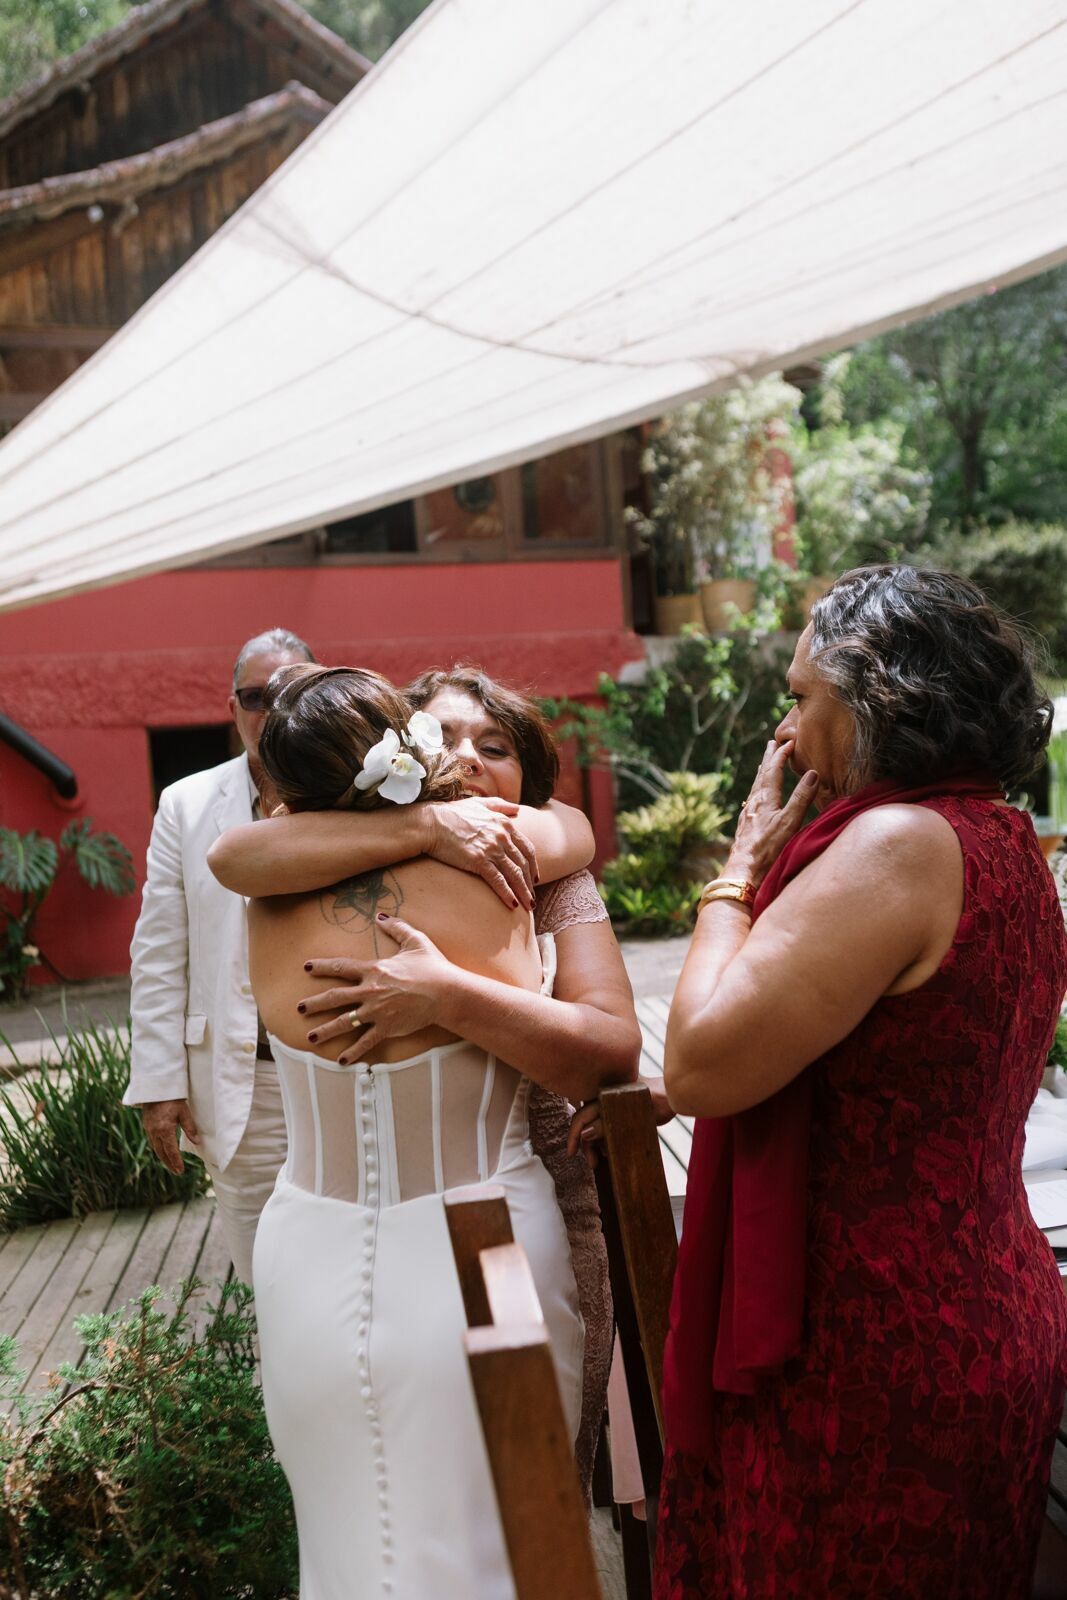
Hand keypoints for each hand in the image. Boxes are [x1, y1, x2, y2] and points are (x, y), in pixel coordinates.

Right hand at [141, 1098, 198, 1174]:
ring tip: (170, 1163)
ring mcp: (149, 1128)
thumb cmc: (172, 1098)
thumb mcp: (184, 1112)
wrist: (156, 1087)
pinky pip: (152, 1141)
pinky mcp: (146, 1124)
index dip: (176, 1162)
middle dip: (169, 1163)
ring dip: (163, 1157)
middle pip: (161, 1153)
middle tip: (176, 1171)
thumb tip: (197, 1142)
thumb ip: (190, 1128)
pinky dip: (158, 1148)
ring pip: (155, 1147)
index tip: (180, 1171)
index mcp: (164, 1129)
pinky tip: (162, 1150)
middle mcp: (154, 1131)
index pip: (170, 1151)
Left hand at [299, 914, 455, 1062]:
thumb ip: (396, 927)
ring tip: (310, 1037)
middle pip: (335, 998)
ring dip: (325, 1030)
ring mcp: (376, 1011)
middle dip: (315, 1003)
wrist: (446, 992)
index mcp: (374, 969)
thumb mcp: (415, 940)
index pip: (341, 967)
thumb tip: (381, 915)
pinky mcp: (387, 1028)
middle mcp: (370, 991)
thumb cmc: (433, 966)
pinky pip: (365, 1041)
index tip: (307, 967)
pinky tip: (341, 1060)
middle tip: (299, 1008)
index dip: (322, 966)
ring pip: (344, 1022)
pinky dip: (353, 1052)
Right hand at [424, 797, 536, 909]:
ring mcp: (491, 849)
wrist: (431, 823)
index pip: (527, 848)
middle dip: (529, 884)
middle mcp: (502, 836)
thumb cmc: (452, 813)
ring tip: (528, 906)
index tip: (535, 879)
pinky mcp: (479, 860)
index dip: (533, 865)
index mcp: (504, 824)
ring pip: (514, 874)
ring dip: (523, 892)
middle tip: (532, 898)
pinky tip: (512, 905)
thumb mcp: (480, 804)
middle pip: (523, 864)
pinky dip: (507, 893)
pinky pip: (498, 880)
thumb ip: (500, 805)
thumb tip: (517, 809)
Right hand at [566, 1075, 674, 1165]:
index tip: (571, 1154)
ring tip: (601, 1160)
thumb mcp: (631, 1114)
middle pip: (586, 1123)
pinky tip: (609, 1151)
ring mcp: (610, 1103)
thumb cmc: (656, 1099)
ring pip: (595, 1126)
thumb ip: (606, 1123)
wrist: (672, 1093)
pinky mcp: (618, 1109)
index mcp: (603, 1094)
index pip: (581, 1116)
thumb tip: (584, 1134)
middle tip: (593, 1164)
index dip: (574, 1136)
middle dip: (586, 1145)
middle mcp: (603, 1097)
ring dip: (595, 1144)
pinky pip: (605, 1125)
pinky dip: (604, 1139)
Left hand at [724, 739, 818, 887]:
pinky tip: (756, 799)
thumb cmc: (767, 849)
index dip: (781, 755)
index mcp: (765, 799)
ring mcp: (748, 815)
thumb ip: (801, 798)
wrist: (743, 871)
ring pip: (756, 787)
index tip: (789, 742)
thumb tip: (813, 773)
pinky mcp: (745, 826)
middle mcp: (754, 803)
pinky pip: (752, 801)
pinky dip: (758, 791)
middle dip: (768, 758)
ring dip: (762, 773)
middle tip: (770, 744)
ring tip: (764, 765)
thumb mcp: (789, 822)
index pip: (774, 770)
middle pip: (762, 775)